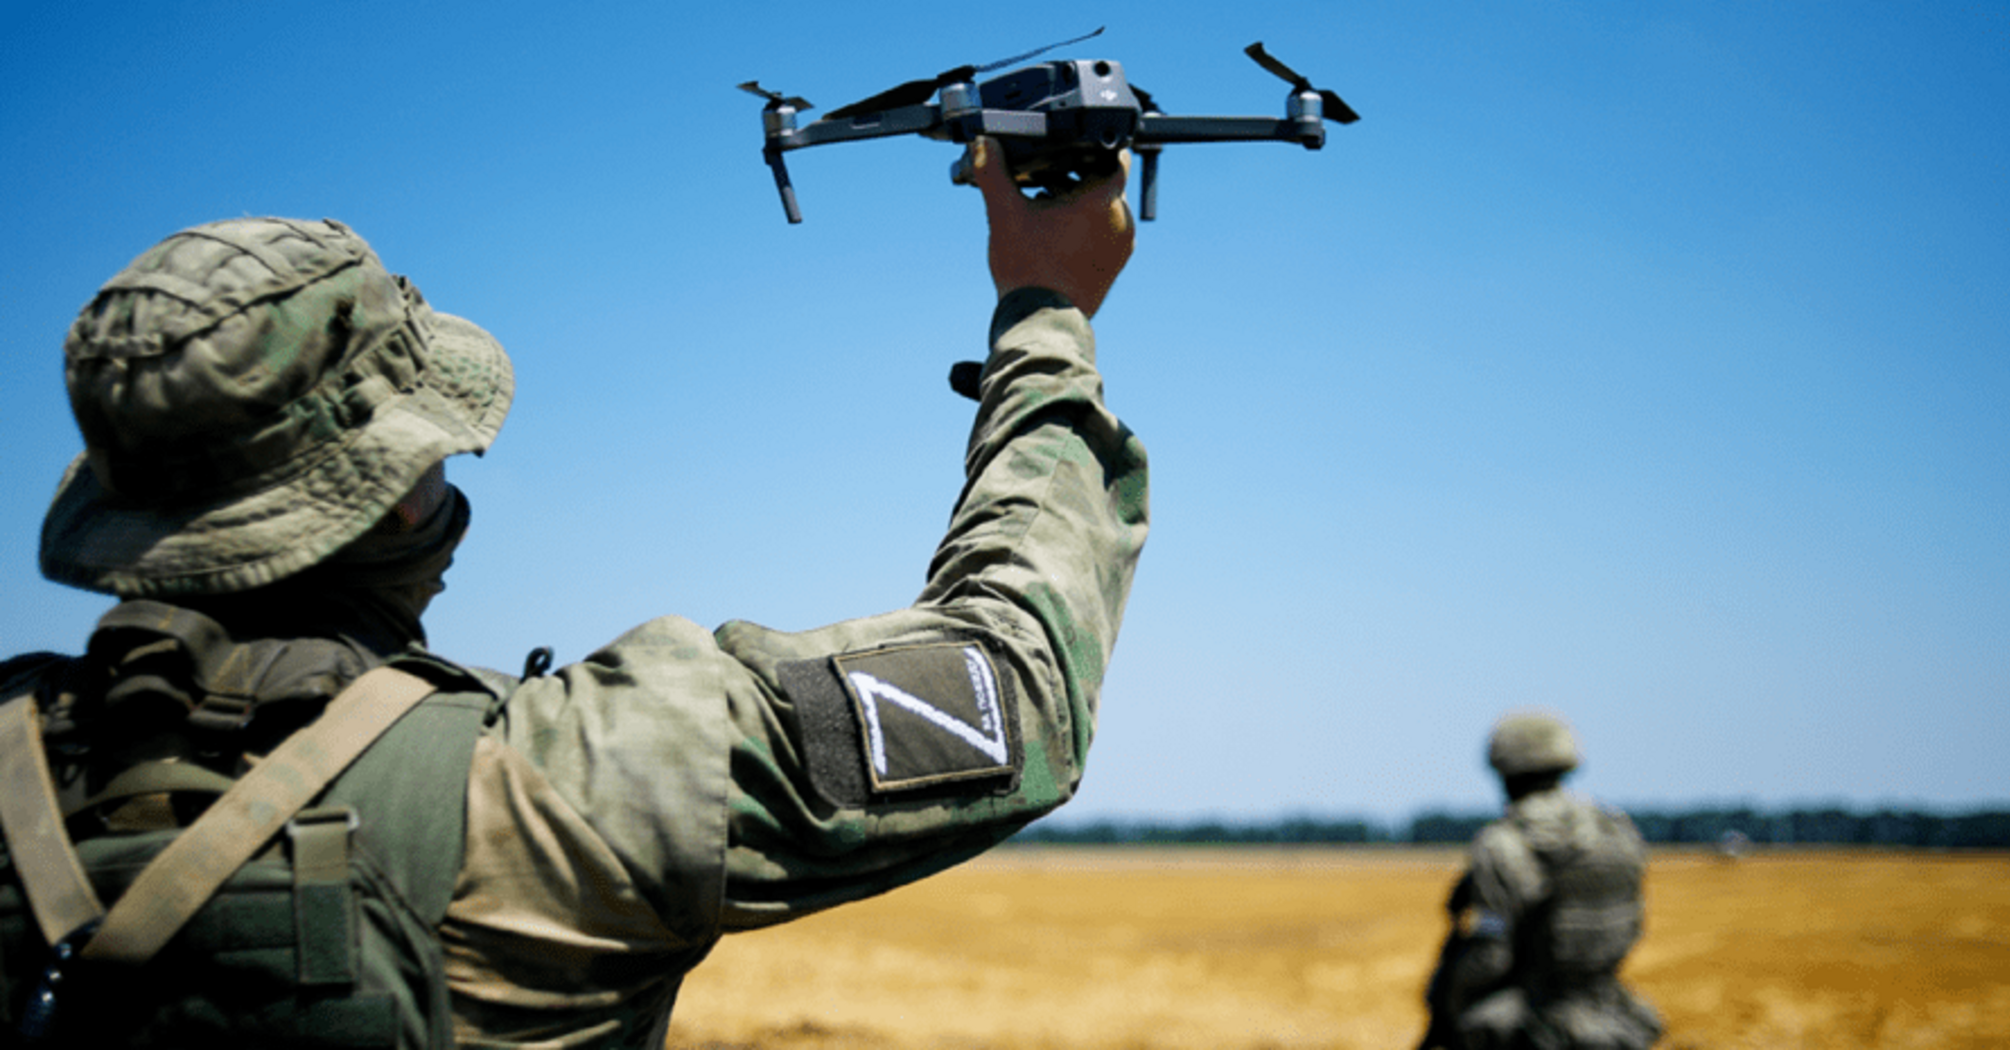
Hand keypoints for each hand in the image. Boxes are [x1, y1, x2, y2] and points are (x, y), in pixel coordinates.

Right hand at [967, 137, 1134, 317]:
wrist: (1041, 321)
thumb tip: (982, 144)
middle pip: (1105, 182)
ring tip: (1046, 207)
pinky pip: (1104, 234)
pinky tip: (1055, 233)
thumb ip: (994, 173)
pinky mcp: (1114, 266)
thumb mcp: (1005, 214)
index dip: (1093, 146)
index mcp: (1103, 200)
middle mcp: (1121, 221)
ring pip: (1105, 209)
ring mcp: (1121, 246)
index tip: (1073, 146)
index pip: (1114, 155)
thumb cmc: (1029, 271)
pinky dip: (1085, 227)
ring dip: (1080, 203)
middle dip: (1077, 176)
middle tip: (1046, 178)